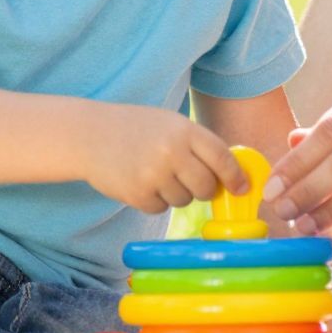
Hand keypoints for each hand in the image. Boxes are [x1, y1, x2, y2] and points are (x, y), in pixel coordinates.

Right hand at [80, 103, 247, 214]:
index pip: (222, 158)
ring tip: (158, 174)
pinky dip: (156, 200)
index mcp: (184, 130)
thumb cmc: (136, 128)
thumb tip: (232, 174)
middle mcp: (172, 152)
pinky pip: (161, 208)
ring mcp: (154, 174)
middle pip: (206, 187)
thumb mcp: (170, 124)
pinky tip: (142, 182)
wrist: (90, 134)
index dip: (235, 176)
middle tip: (194, 182)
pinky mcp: (137, 194)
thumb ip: (198, 145)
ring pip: (184, 200)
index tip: (241, 187)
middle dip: (204, 190)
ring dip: (177, 193)